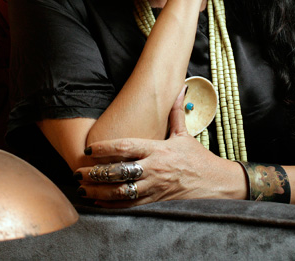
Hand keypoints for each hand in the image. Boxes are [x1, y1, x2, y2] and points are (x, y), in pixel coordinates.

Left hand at [73, 86, 244, 206]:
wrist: (216, 184)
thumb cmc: (198, 158)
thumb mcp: (185, 135)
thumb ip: (175, 112)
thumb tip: (179, 87)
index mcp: (158, 150)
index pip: (126, 147)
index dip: (105, 148)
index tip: (89, 149)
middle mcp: (154, 169)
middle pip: (119, 171)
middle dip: (96, 173)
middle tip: (78, 172)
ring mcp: (154, 188)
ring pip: (121, 191)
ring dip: (99, 191)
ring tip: (82, 189)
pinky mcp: (156, 202)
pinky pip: (130, 206)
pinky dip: (112, 205)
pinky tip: (98, 203)